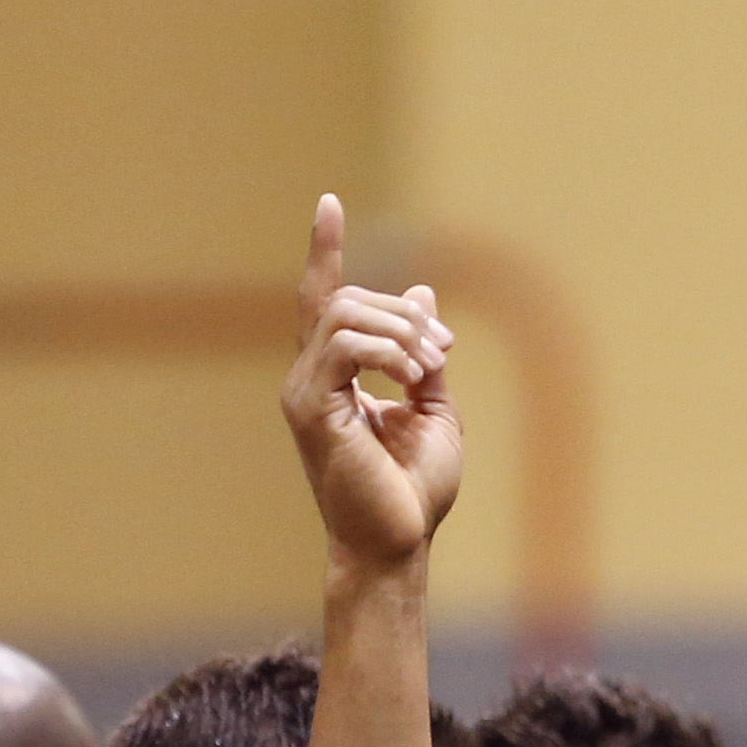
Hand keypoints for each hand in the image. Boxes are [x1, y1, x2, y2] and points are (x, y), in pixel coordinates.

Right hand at [283, 193, 461, 572]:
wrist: (398, 543)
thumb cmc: (412, 492)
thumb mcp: (433, 411)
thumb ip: (424, 355)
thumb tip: (423, 294)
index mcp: (335, 379)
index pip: (324, 302)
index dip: (324, 251)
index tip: (330, 203)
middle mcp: (310, 379)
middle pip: (346, 302)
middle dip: (404, 314)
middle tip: (443, 351)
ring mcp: (304, 392)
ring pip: (344, 316)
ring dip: (400, 332)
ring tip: (430, 369)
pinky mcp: (310, 407)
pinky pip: (344, 344)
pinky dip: (387, 351)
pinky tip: (413, 377)